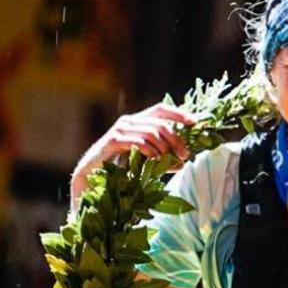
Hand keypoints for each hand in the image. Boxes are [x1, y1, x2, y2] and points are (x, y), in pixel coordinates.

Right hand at [70, 103, 195, 202]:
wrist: (92, 177)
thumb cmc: (119, 169)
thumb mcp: (146, 162)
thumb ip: (163, 159)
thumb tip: (184, 161)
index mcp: (138, 121)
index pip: (161, 109)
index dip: (178, 114)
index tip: (195, 122)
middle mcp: (129, 121)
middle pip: (160, 124)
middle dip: (176, 139)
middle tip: (185, 155)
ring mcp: (120, 129)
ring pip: (151, 133)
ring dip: (165, 149)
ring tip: (171, 162)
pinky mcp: (113, 140)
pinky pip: (138, 142)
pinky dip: (151, 151)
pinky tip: (156, 160)